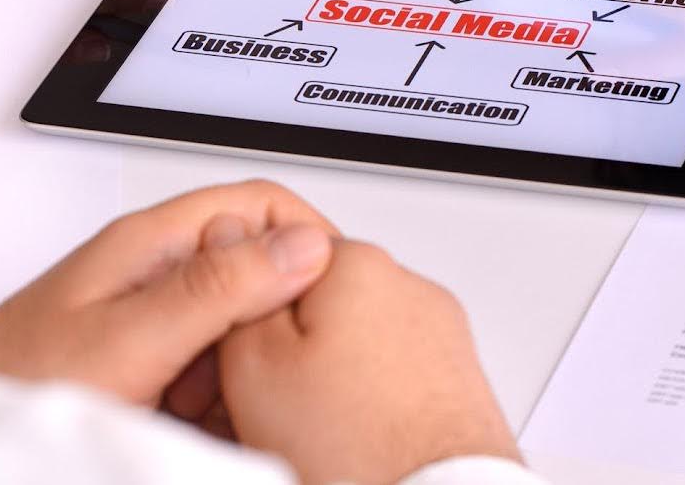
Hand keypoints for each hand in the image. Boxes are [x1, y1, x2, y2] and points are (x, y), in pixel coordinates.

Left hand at [0, 180, 334, 413]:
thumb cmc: (14, 379)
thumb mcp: (131, 336)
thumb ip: (216, 290)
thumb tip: (301, 248)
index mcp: (153, 241)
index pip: (258, 205)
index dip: (306, 241)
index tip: (336, 293)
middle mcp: (155, 271)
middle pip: (255, 269)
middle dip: (276, 321)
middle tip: (279, 370)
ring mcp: (150, 318)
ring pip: (238, 327)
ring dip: (247, 369)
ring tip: (226, 410)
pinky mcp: (145, 364)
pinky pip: (210, 370)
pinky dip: (219, 401)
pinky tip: (205, 428)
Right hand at [220, 241, 518, 484]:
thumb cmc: (354, 451)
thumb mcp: (253, 364)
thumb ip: (235, 287)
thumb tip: (227, 232)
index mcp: (357, 262)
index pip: (272, 258)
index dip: (242, 315)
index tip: (234, 362)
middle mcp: (408, 286)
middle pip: (315, 303)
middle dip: (288, 351)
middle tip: (272, 408)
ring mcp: (439, 333)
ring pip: (354, 344)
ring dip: (329, 381)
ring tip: (317, 434)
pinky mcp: (456, 378)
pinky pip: (392, 377)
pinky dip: (370, 405)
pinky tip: (353, 442)